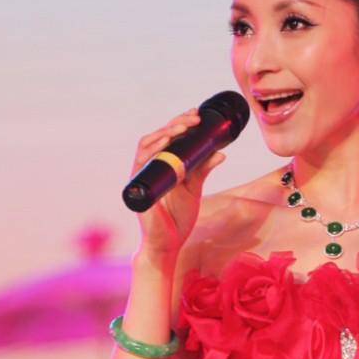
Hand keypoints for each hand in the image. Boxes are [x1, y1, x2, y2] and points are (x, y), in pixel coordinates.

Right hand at [129, 106, 226, 263]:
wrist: (168, 244)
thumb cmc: (177, 218)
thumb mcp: (194, 189)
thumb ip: (204, 170)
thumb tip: (221, 153)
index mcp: (162, 166)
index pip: (167, 137)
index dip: (180, 123)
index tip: (197, 115)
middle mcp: (149, 167)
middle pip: (157, 136)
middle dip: (175, 123)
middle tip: (194, 118)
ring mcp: (142, 175)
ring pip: (147, 145)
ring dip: (165, 132)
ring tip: (183, 126)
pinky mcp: (138, 186)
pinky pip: (142, 163)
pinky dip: (153, 150)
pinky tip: (165, 142)